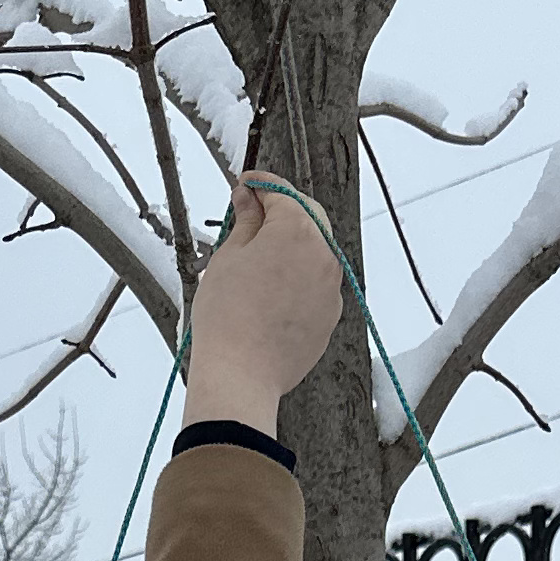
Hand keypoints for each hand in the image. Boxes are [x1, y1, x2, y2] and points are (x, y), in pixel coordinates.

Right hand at [180, 177, 343, 436]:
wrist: (241, 376)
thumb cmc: (228, 319)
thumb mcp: (228, 258)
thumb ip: (246, 222)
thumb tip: (249, 200)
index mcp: (297, 231)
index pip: (281, 192)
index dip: (260, 184)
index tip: (245, 184)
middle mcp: (324, 255)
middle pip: (307, 216)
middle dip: (282, 211)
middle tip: (252, 215)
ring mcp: (331, 288)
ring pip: (315, 251)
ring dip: (293, 245)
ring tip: (259, 256)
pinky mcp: (330, 316)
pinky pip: (316, 283)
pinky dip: (299, 276)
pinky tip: (273, 289)